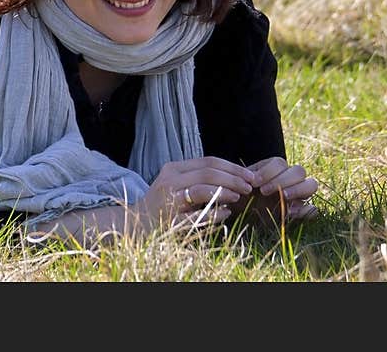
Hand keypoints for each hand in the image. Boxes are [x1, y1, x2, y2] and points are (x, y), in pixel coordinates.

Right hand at [141, 156, 257, 227]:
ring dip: (225, 192)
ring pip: (201, 190)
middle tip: (249, 187)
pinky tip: (226, 213)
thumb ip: (199, 178)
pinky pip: (197, 215)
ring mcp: (169, 200)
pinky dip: (215, 213)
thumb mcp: (177, 184)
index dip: (232, 167)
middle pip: (208, 173)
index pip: (208, 161)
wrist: (136, 224)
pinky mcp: (170, 219)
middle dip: (233, 178)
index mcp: (173, 169)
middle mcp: (169, 181)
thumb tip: (235, 177)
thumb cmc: (163, 203)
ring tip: (238, 196)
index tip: (249, 175)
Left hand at [234, 157, 318, 223]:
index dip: (268, 171)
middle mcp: (289, 179)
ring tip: (283, 197)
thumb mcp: (239, 186)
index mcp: (273, 169)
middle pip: (299, 171)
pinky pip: (313, 208)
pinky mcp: (300, 212)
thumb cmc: (238, 196)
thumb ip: (243, 180)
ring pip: (311, 184)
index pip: (280, 163)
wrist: (240, 214)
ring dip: (298, 189)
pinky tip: (290, 212)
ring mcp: (297, 195)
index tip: (254, 183)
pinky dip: (306, 210)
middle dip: (282, 180)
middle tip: (264, 191)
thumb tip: (250, 180)